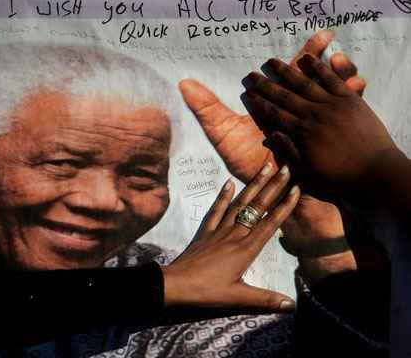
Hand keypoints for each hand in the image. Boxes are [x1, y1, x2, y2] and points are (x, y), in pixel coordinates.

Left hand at [162, 163, 299, 311]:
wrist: (176, 284)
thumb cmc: (207, 291)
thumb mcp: (238, 298)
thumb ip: (265, 300)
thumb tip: (292, 305)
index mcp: (246, 249)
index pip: (271, 224)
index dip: (285, 206)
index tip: (296, 188)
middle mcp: (235, 234)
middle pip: (257, 207)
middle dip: (273, 186)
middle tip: (286, 167)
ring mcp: (219, 230)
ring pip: (239, 203)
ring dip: (253, 184)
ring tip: (264, 167)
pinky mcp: (205, 232)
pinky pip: (215, 210)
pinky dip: (222, 196)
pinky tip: (229, 182)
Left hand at [178, 30, 364, 182]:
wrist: (269, 195)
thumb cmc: (245, 163)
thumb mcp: (224, 133)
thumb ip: (209, 108)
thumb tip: (184, 83)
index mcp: (276, 103)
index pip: (291, 73)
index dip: (303, 53)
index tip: (313, 35)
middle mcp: (296, 109)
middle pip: (314, 76)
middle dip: (323, 58)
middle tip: (328, 39)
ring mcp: (314, 123)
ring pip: (332, 91)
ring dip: (340, 74)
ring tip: (342, 62)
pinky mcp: (328, 137)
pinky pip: (342, 114)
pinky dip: (352, 97)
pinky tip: (358, 85)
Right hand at [241, 55, 396, 191]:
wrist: (376, 172)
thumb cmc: (341, 177)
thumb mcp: (308, 173)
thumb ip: (289, 152)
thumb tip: (272, 134)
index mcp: (303, 133)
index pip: (275, 114)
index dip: (260, 104)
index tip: (248, 94)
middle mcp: (314, 115)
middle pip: (285, 96)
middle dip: (266, 85)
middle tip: (252, 75)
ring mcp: (332, 105)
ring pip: (304, 84)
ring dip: (286, 71)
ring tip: (272, 62)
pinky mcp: (350, 100)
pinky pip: (332, 79)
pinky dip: (320, 68)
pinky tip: (308, 59)